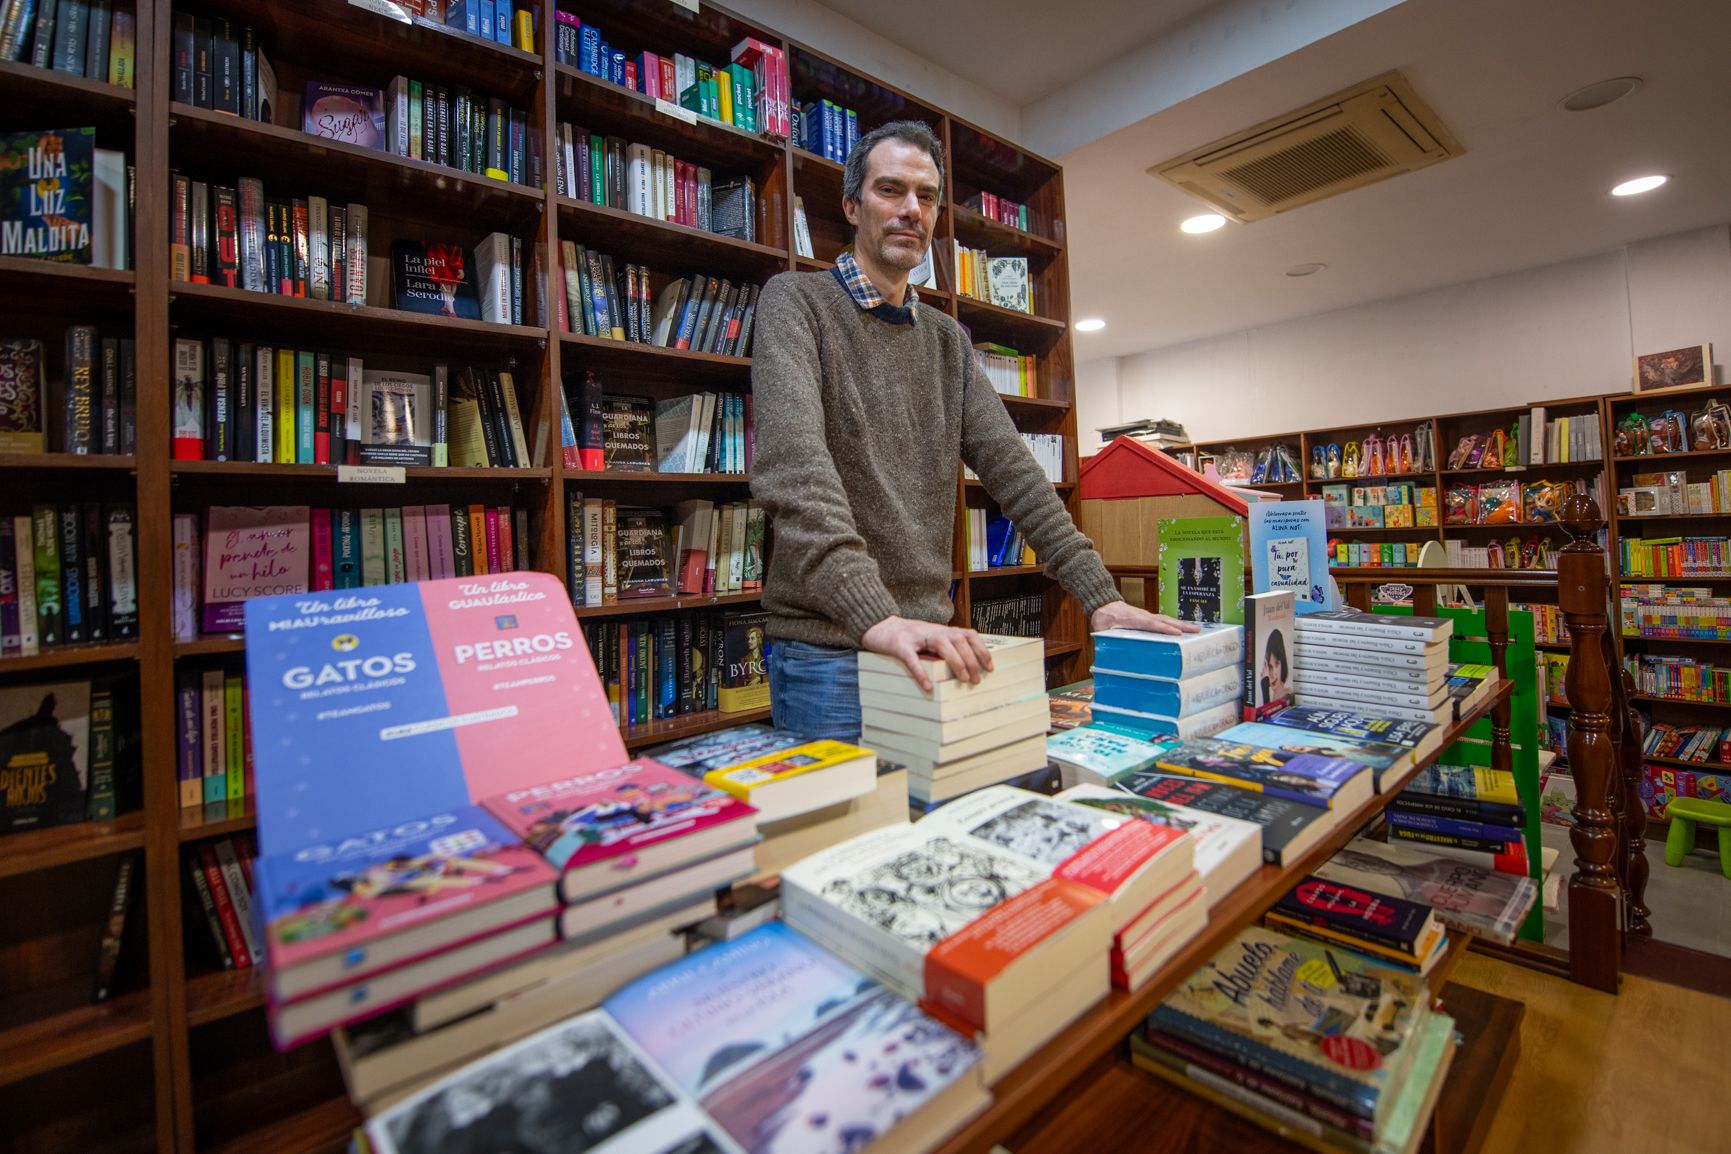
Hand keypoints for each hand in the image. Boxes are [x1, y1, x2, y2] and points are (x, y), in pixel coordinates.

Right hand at [860, 616, 993, 691]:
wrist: (878, 625)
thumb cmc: (907, 636)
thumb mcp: (929, 638)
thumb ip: (945, 648)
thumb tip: (965, 668)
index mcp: (941, 630)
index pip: (968, 634)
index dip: (981, 649)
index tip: (990, 667)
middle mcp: (932, 630)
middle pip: (958, 640)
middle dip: (971, 660)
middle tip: (976, 680)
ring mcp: (915, 636)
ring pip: (941, 645)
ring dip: (956, 662)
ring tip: (963, 680)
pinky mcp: (899, 645)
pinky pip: (912, 659)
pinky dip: (921, 673)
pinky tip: (928, 686)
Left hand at [1090, 600, 1199, 635]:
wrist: (1104, 604)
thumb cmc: (1104, 619)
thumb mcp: (1103, 631)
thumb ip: (1107, 641)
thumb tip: (1109, 656)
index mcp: (1132, 619)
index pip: (1151, 624)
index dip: (1164, 629)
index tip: (1177, 634)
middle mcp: (1143, 616)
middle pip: (1164, 620)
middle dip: (1181, 626)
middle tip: (1197, 631)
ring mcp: (1147, 615)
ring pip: (1166, 619)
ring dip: (1181, 624)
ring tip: (1196, 630)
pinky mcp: (1148, 617)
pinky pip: (1163, 620)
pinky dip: (1174, 623)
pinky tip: (1183, 629)